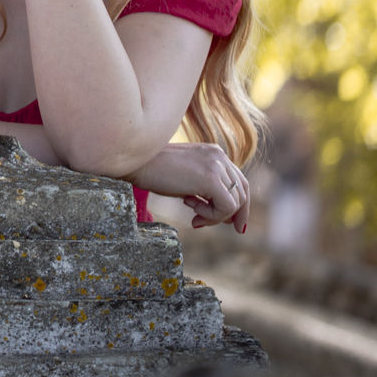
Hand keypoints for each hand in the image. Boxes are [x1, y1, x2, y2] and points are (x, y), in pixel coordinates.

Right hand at [129, 141, 249, 231]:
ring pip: (235, 202)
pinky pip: (226, 207)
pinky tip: (191, 210)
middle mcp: (219, 156)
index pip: (238, 181)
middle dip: (233, 214)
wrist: (134, 163)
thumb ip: (205, 186)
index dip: (237, 204)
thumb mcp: (185, 177)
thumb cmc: (152, 171)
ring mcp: (217, 166)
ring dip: (214, 215)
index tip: (229, 223)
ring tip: (192, 214)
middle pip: (243, 192)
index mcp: (214, 153)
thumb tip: (224, 213)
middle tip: (210, 224)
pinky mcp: (211, 179)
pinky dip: (212, 216)